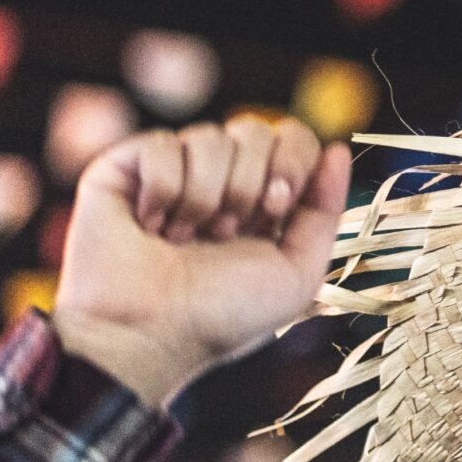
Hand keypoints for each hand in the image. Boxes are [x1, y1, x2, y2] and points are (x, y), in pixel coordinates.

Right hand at [50, 115, 350, 408]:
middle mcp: (218, 176)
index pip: (294, 136)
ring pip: (208, 136)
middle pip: (255, 128)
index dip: (291, 165)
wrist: (150, 333)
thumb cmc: (224, 313)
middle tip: (226, 231)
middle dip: (248, 184)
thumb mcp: (298, 270)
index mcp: (262, 193)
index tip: (275, 210)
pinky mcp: (123, 168)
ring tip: (184, 238)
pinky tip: (151, 225)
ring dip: (204, 197)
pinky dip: (162, 191)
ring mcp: (171, 169)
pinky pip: (160, 144)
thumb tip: (338, 148)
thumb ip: (325, 210)